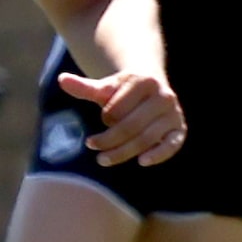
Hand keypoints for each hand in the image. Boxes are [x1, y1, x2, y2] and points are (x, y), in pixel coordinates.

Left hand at [60, 69, 184, 167]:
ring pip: (146, 138)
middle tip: (91, 146)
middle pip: (131, 126)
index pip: (118, 108)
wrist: (151, 87)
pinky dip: (158, 154)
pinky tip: (141, 162)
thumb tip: (62, 79)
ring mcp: (173, 113)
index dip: (106, 117)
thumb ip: (85, 87)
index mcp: (144, 81)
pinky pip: (171, 145)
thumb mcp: (104, 88)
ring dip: (123, 152)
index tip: (102, 117)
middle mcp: (163, 96)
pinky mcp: (179, 129)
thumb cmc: (122, 91)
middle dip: (108, 139)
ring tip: (102, 159)